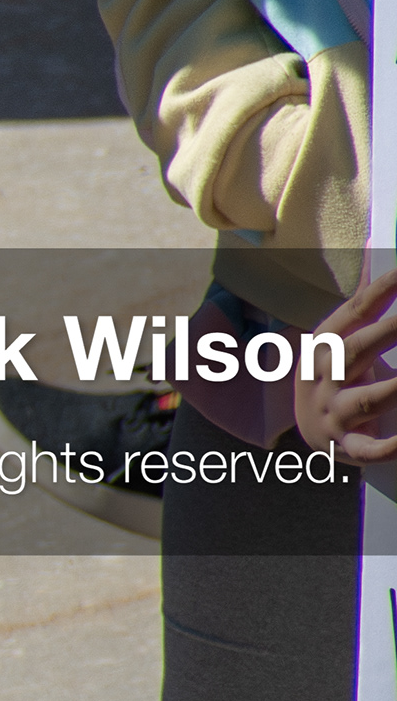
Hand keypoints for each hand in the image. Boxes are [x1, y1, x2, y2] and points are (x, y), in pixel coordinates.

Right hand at [297, 269, 396, 461]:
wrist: (311, 430)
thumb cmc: (336, 375)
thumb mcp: (340, 338)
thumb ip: (363, 303)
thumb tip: (378, 251)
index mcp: (325, 345)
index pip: (355, 311)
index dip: (381, 290)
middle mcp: (324, 377)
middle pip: (357, 350)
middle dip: (390, 332)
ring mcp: (334, 412)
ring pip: (368, 400)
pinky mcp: (345, 446)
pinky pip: (368, 449)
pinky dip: (390, 448)